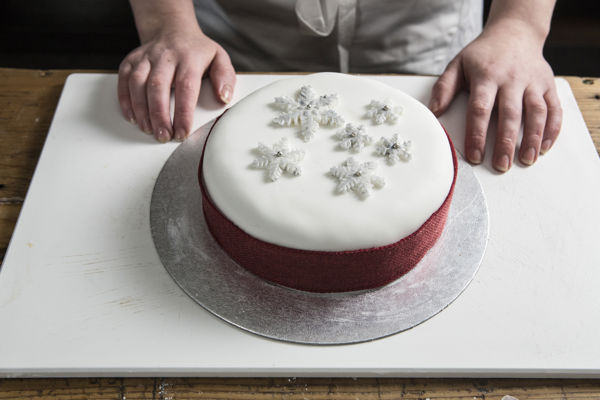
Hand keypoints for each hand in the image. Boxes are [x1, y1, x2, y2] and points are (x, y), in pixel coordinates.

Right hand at [118, 27, 235, 141]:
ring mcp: (146, 57)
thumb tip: (224, 98)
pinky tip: (133, 117)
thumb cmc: (197, 51)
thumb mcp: (219, 59)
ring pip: (138, 83)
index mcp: (189, 57)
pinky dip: (125, 100)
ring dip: (141, 110)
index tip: (183, 132)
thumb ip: (225, 78)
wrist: (173, 30)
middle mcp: (166, 56)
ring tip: (148, 130)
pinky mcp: (131, 60)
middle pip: (158, 87)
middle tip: (163, 136)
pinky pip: (124, 80)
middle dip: (159, 115)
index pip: (187, 87)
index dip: (183, 112)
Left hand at [429, 20, 561, 171]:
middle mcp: (512, 79)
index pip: (480, 109)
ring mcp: (532, 82)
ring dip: (532, 138)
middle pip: (509, 114)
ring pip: (536, 112)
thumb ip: (444, 88)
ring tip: (526, 160)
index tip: (475, 156)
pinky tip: (544, 147)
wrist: (514, 32)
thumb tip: (433, 113)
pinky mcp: (548, 84)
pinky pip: (554, 108)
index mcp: (486, 76)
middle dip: (506, 142)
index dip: (477, 134)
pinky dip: (552, 129)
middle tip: (501, 166)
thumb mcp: (457, 65)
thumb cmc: (482, 55)